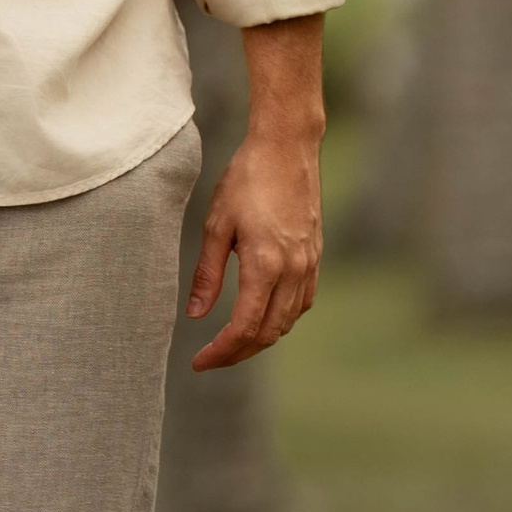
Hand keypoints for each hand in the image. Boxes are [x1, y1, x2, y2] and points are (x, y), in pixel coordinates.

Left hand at [185, 120, 321, 368]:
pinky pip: (302, 303)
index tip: (198, 361)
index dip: (221, 351)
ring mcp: (309, 265)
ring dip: (259, 339)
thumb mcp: (216, 224)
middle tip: (210, 359)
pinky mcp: (316, 258)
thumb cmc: (246, 179)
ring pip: (287, 322)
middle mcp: (294, 271)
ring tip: (230, 343)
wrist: (287, 149)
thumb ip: (208, 273)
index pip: (245, 327)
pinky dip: (280, 319)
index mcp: (266, 264)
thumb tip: (196, 315)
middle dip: (238, 353)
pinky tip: (261, 316)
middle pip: (268, 333)